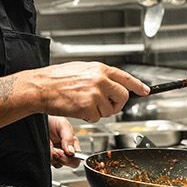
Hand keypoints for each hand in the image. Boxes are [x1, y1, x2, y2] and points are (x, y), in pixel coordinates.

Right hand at [31, 62, 149, 122]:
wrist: (41, 87)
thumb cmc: (56, 79)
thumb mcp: (82, 69)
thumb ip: (99, 76)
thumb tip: (110, 84)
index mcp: (100, 69)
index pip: (125, 77)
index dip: (138, 85)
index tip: (145, 91)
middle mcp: (100, 80)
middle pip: (123, 97)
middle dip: (117, 105)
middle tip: (108, 107)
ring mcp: (95, 94)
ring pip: (109, 110)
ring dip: (99, 112)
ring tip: (84, 105)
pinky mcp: (87, 108)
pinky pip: (96, 118)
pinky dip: (88, 117)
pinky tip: (78, 109)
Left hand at [49, 114, 79, 166]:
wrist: (39, 119)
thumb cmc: (53, 120)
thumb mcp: (63, 126)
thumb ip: (69, 138)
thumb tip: (71, 152)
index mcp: (73, 144)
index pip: (77, 158)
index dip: (72, 159)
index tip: (65, 153)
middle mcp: (65, 151)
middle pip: (68, 163)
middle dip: (62, 158)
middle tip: (57, 151)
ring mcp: (56, 154)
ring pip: (58, 164)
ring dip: (53, 157)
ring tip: (51, 146)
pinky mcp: (47, 156)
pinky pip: (48, 162)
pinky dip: (47, 156)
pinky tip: (47, 147)